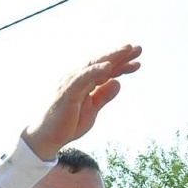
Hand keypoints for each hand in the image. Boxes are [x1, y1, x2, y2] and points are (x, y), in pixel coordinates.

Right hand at [20, 45, 141, 159]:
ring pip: (94, 65)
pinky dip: (95, 71)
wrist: (48, 138)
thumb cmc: (68, 124)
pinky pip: (83, 78)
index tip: (137, 64)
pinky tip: (109, 66)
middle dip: (120, 56)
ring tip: (128, 50)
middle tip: (138, 49)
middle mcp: (77, 78)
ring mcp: (71, 83)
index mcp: (83, 83)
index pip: (105, 71)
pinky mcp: (67, 91)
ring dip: (112, 57)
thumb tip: (118, 82)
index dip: (121, 66)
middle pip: (101, 63)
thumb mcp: (92, 109)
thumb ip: (103, 96)